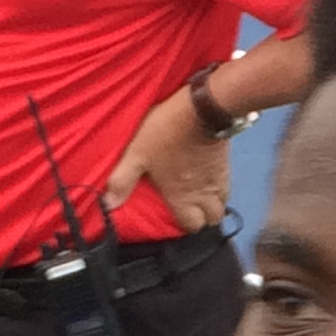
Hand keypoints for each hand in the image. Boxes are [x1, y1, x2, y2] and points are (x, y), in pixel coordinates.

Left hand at [101, 89, 230, 233]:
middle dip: (202, 218)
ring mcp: (219, 180)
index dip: (184, 224)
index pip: (192, 226)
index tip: (174, 216)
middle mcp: (204, 194)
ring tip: (199, 195)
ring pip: (222, 204)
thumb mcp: (137, 154)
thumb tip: (107, 205)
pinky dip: (219, 187)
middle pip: (212, 219)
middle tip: (188, 207)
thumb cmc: (166, 133)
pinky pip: (227, 185)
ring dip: (212, 203)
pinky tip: (208, 177)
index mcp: (182, 197)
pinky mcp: (227, 165)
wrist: (201, 108)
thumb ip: (122, 180)